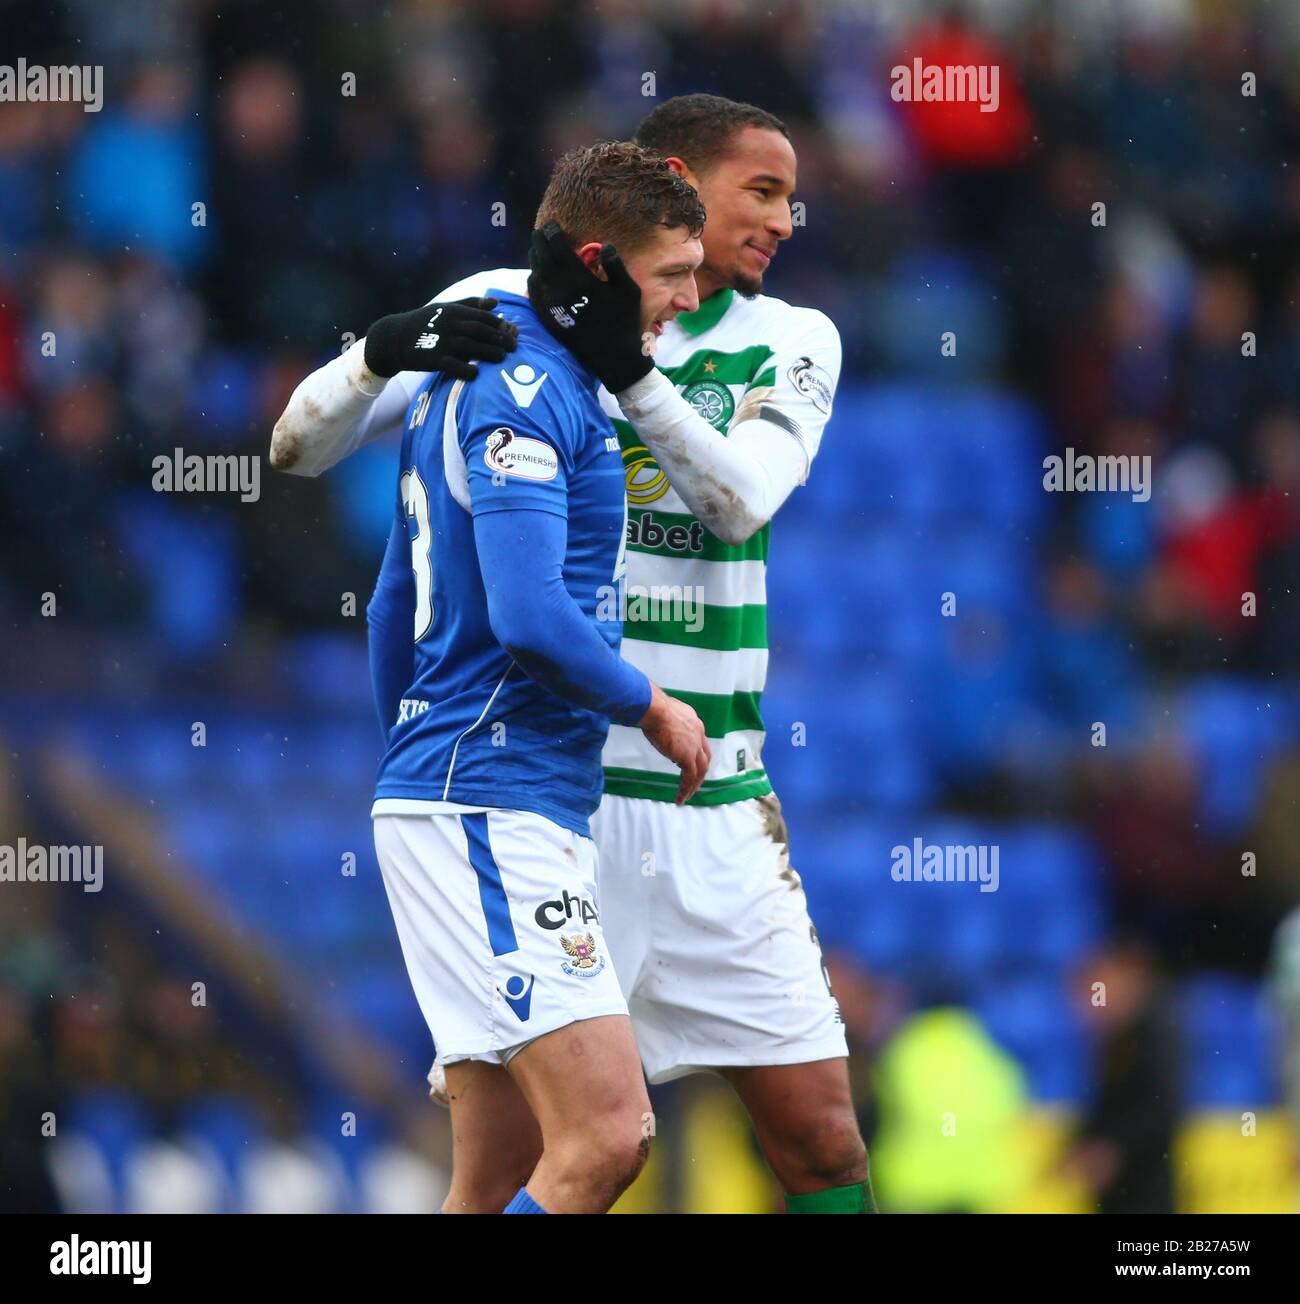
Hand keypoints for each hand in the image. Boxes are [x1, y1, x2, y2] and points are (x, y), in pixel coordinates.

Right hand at [363, 296, 518, 380]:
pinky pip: (453, 365)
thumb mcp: (445, 308)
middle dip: (500, 338)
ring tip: (502, 358)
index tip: (513, 332)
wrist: (393, 338)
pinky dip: (466, 369)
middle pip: (480, 331)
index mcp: (453, 311)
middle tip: (514, 347)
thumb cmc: (424, 323)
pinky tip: (477, 373)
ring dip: (489, 352)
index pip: (483, 316)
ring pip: (470, 347)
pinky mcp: (433, 359)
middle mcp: (449, 325)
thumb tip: (496, 302)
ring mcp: (441, 342)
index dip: (500, 324)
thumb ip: (471, 305)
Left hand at [527, 221, 654, 393]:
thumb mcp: (628, 291)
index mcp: (578, 279)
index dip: (552, 232)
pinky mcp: (547, 317)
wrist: (613, 357)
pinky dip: (533, 278)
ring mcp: (550, 304)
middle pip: (541, 256)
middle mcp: (559, 289)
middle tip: (542, 233)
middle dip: (540, 241)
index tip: (553, 226)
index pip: (557, 246)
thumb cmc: (624, 322)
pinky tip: (538, 275)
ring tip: (540, 250)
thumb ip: (615, 265)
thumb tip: (604, 245)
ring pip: (534, 272)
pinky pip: (533, 292)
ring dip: (536, 258)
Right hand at [638, 683, 711, 803]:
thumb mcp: (665, 713)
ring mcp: (694, 745)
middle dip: (700, 771)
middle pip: (705, 757)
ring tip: (687, 795)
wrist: (654, 708)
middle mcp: (699, 733)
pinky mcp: (687, 756)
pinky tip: (680, 797)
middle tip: (694, 783)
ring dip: (694, 784)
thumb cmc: (653, 707)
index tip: (685, 763)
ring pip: (701, 770)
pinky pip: (690, 777)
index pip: (699, 741)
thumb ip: (667, 722)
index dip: (694, 753)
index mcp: (694, 722)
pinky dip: (686, 788)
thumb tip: (660, 729)